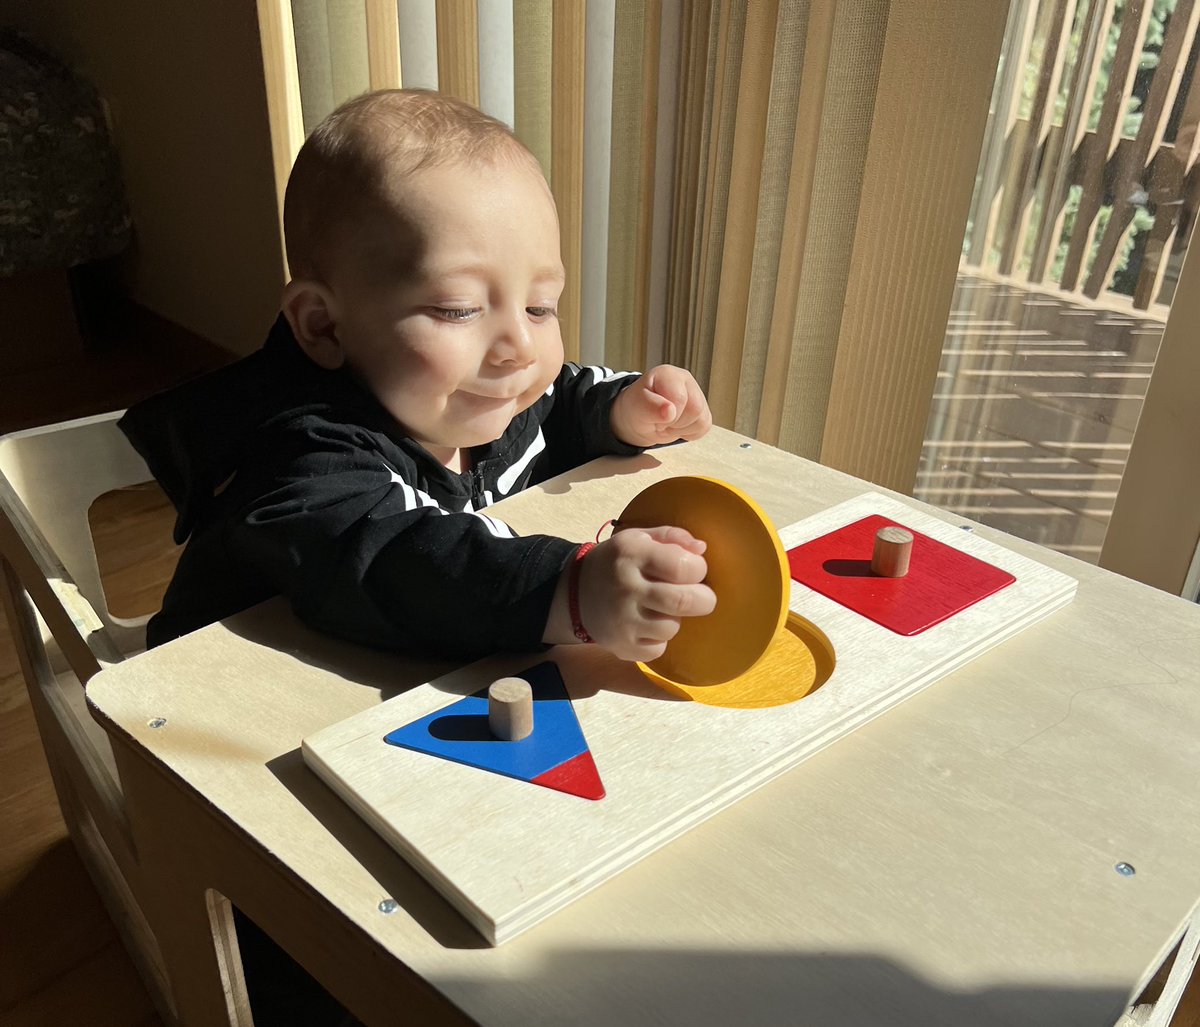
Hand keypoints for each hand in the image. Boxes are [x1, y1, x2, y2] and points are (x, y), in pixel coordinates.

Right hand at [576, 525, 716, 662]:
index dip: (698, 569)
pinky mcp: (621, 646)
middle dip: (703, 599)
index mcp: (632, 554)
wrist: (574, 593)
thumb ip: (671, 537)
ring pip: (672, 627)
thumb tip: (702, 548)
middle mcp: (625, 587)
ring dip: (675, 618)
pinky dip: (658, 639)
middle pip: (683, 601)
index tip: (693, 570)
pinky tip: (647, 625)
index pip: (683, 566)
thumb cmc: (617, 562)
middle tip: (700, 596)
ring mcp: (622, 620)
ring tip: (662, 609)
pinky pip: (658, 649)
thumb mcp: (638, 538)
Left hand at [611, 365, 711, 447]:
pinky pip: (704, 427)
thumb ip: (650, 407)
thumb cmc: (638, 407)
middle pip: (695, 409)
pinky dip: (688, 433)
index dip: (666, 415)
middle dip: (674, 422)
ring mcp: (697, 395)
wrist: (640, 419)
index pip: (679, 398)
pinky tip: (676, 425)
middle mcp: (686, 380)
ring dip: (680, 429)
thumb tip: (670, 411)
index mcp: (668, 374)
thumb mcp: (637, 407)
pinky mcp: (703, 411)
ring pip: (702, 419)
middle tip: (659, 421)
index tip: (652, 415)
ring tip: (667, 422)